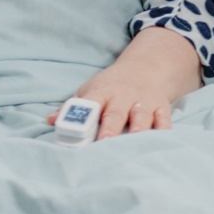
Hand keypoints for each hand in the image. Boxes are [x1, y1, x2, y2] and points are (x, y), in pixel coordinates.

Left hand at [49, 27, 202, 139]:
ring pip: (142, 115)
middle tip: (105, 144)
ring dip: (139, 130)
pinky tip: (159, 143)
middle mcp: (123, 95)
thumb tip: (49, 121)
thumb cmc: (111, 87)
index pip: (91, 102)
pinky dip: (163, 131)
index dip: (85, 116)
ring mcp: (144, 101)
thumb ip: (73, 108)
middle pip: (116, 112)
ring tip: (135, 145)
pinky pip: (164, 120)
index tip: (79, 133)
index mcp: (102, 91)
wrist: (145, 68)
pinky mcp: (161, 107)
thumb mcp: (90, 91)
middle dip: (111, 128)